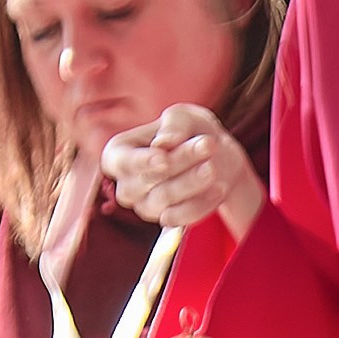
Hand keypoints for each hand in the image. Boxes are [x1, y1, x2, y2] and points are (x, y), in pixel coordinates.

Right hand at [100, 106, 264, 238]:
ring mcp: (145, 206)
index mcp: (118, 152)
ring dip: (192, 181)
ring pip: (165, 198)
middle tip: (208, 145)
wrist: (218, 157)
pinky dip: (203, 202)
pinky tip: (220, 187)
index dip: (141, 161)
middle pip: (147, 178)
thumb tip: (162, 144)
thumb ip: (174, 126)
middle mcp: (126, 183)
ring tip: (213, 166)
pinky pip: (182, 216)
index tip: (163, 158)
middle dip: (179, 162)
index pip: (121, 161)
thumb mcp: (185, 117)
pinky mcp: (168, 220)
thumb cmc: (191, 131)